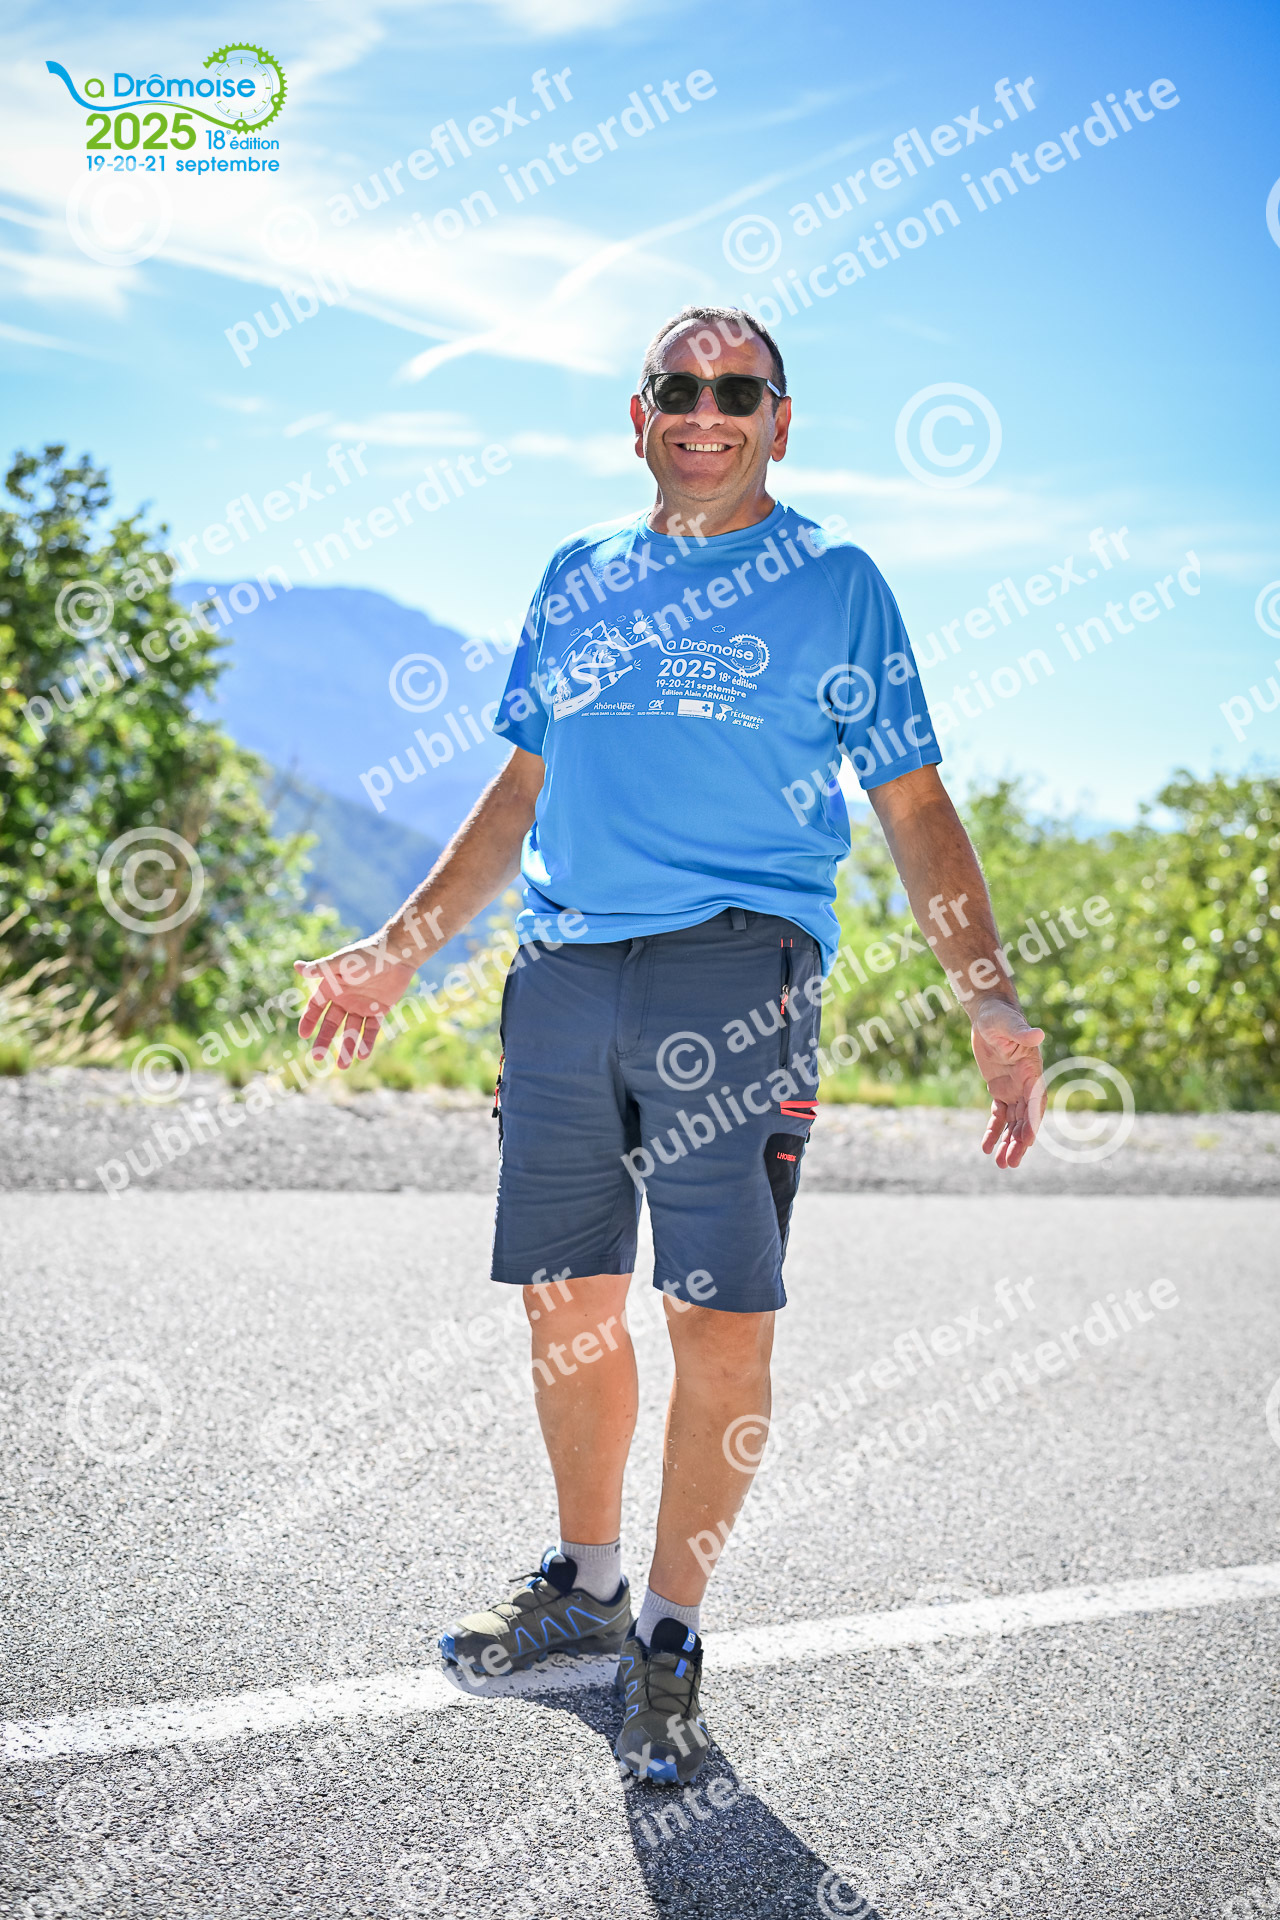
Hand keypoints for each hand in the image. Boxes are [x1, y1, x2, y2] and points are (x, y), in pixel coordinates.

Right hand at [294, 932, 418, 1069]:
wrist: (397, 954)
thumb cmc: (366, 955)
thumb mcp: (341, 963)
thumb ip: (321, 969)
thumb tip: (297, 967)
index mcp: (332, 987)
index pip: (315, 1007)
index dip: (309, 1021)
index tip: (304, 1035)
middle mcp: (344, 998)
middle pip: (331, 1024)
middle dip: (324, 1040)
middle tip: (317, 1058)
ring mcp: (361, 1006)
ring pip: (351, 1031)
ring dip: (347, 1048)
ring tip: (343, 1066)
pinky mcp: (379, 1010)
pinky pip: (371, 1029)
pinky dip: (367, 1042)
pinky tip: (363, 1055)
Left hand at [971, 996, 1045, 1168]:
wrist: (987, 1013)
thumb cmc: (999, 1016)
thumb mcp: (1007, 1024)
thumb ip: (1022, 1033)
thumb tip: (1039, 1034)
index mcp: (1032, 1071)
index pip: (1035, 1102)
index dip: (1033, 1123)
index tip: (1028, 1143)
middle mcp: (1026, 1083)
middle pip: (1026, 1119)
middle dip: (1019, 1142)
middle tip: (1010, 1164)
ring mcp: (1013, 1088)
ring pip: (1013, 1122)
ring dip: (1008, 1142)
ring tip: (1001, 1164)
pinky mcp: (999, 1089)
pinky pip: (998, 1115)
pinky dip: (994, 1131)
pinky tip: (987, 1148)